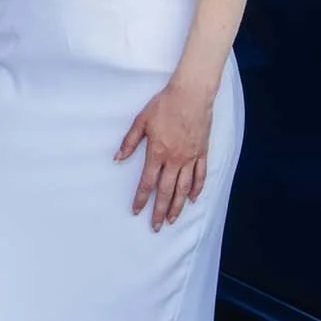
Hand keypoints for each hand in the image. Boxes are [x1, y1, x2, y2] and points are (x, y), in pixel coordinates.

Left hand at [117, 82, 214, 232]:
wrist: (191, 94)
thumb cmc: (165, 104)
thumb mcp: (141, 120)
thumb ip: (130, 142)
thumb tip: (118, 158)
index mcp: (157, 152)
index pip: (147, 182)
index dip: (141, 198)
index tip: (137, 211)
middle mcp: (175, 159)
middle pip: (167, 191)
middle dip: (160, 211)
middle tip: (156, 226)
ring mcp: (190, 157)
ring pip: (184, 188)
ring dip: (178, 206)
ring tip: (173, 220)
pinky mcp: (202, 152)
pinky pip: (200, 175)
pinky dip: (197, 189)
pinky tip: (193, 199)